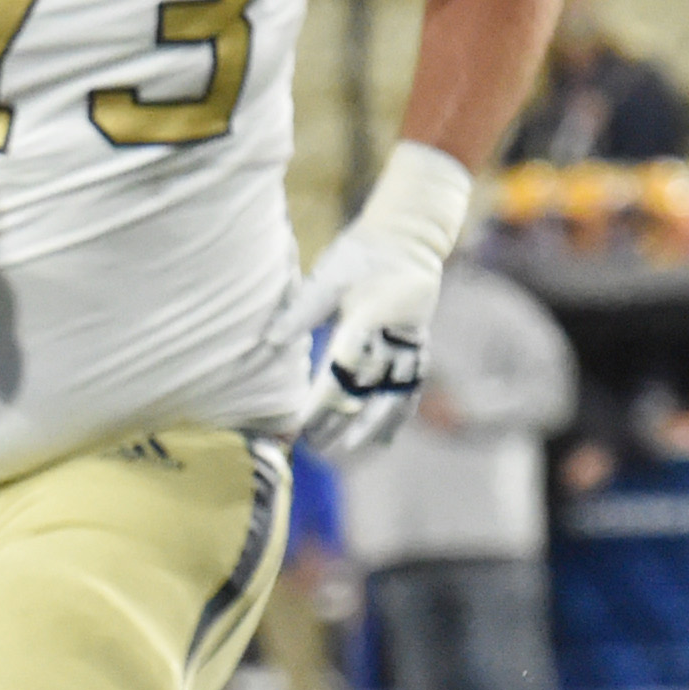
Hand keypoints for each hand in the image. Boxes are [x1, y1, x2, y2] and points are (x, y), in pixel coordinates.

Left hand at [291, 236, 445, 454]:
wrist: (409, 237)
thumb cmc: (362, 255)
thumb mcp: (329, 275)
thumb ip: (303, 309)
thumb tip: (271, 341)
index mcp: (370, 318)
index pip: (341, 369)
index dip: (320, 400)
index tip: (298, 423)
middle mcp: (395, 336)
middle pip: (368, 388)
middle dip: (341, 420)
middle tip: (313, 447)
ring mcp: (410, 343)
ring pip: (394, 394)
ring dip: (371, 425)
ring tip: (348, 452)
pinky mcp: (417, 346)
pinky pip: (411, 387)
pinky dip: (399, 414)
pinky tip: (385, 441)